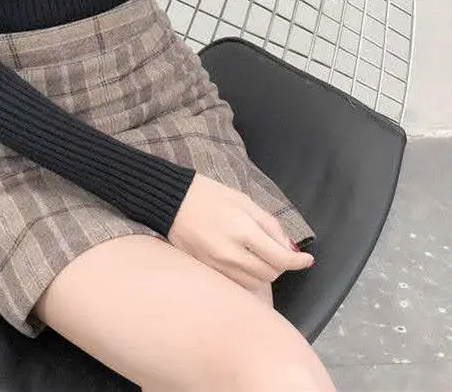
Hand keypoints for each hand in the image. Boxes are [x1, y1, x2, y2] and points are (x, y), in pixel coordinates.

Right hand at [167, 173, 314, 293]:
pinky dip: (246, 276)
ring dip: (263, 271)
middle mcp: (231, 253)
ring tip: (258, 254)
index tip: (307, 260)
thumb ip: (269, 224)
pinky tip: (243, 261)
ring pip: (255, 282)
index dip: (298, 261)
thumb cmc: (209, 195)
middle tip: (276, 250)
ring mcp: (218, 265)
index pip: (281, 258)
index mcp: (243, 231)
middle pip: (270, 274)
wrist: (172, 201)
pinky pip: (237, 283)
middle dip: (279, 264)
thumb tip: (289, 247)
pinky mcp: (208, 270)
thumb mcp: (244, 201)